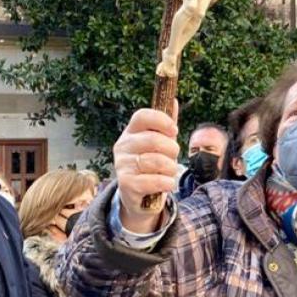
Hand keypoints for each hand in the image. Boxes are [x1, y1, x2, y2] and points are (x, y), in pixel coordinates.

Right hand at [113, 108, 180, 232]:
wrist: (138, 196)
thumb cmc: (151, 164)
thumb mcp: (159, 144)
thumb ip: (166, 124)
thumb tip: (173, 101)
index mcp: (131, 132)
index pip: (142, 116)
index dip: (161, 120)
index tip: (174, 130)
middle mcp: (123, 146)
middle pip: (153, 139)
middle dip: (172, 149)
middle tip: (174, 157)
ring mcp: (122, 165)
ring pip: (156, 161)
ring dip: (171, 168)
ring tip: (169, 172)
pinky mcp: (126, 184)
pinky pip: (153, 181)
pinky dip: (166, 183)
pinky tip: (166, 183)